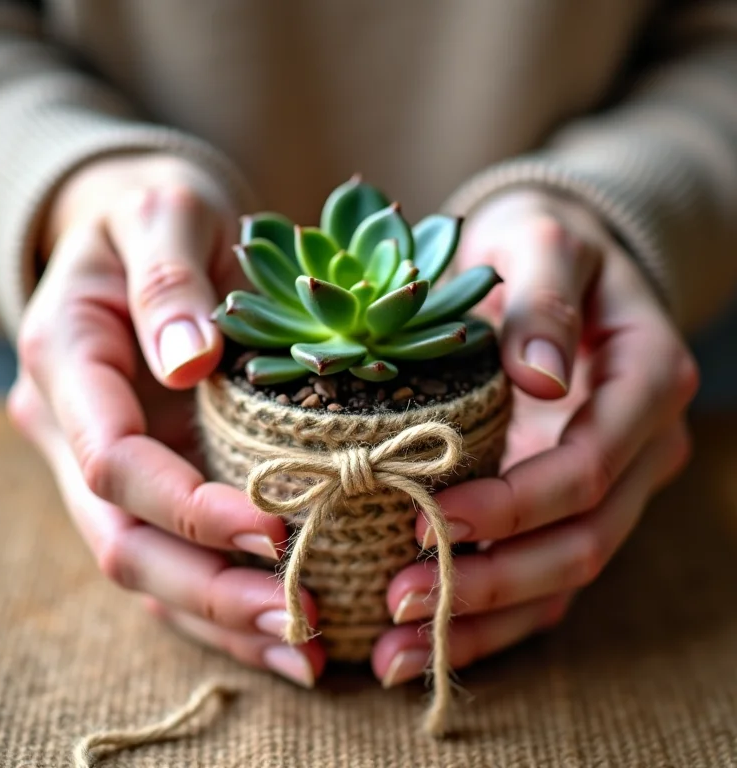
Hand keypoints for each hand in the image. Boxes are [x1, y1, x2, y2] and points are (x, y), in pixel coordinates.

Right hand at [8, 154, 323, 686]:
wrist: (142, 234)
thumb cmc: (155, 213)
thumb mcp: (167, 213)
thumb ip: (171, 279)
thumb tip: (188, 359)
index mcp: (71, 362)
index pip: (112, 462)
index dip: (188, 506)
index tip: (276, 527)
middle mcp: (79, 428)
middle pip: (123, 540)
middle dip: (209, 587)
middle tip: (298, 619)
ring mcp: (113, 463)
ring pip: (148, 568)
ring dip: (223, 614)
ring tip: (306, 647)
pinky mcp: (153, 477)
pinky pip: (177, 554)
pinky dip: (227, 598)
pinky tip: (286, 624)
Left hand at [373, 190, 697, 686]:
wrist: (556, 263)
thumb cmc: (544, 244)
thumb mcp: (542, 243)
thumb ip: (545, 298)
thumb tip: (538, 375)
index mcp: (645, 380)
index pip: (589, 465)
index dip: (515, 503)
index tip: (432, 519)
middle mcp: (637, 446)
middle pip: (580, 541)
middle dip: (490, 580)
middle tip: (398, 600)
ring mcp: (609, 485)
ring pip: (562, 578)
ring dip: (482, 618)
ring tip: (393, 649)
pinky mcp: (571, 504)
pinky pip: (544, 578)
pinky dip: (490, 615)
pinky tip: (427, 637)